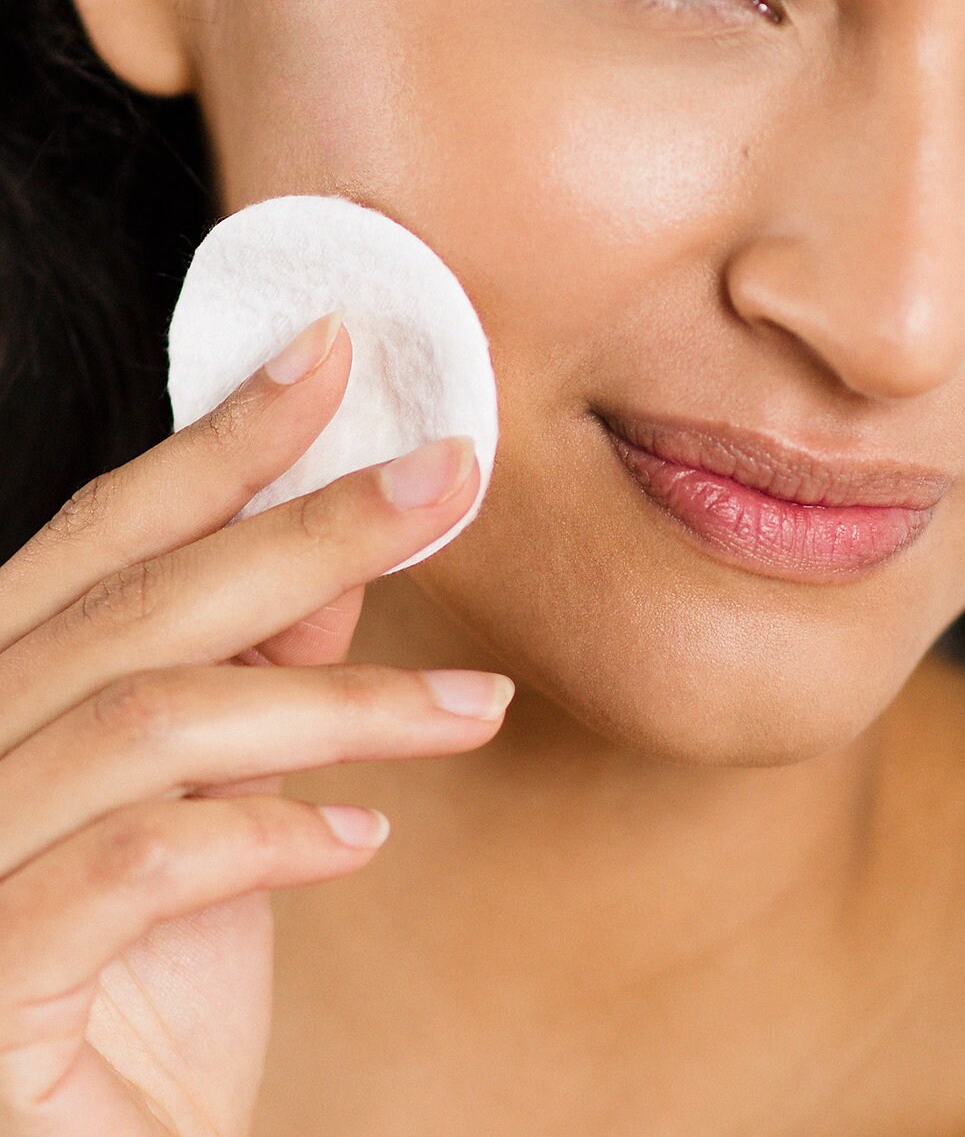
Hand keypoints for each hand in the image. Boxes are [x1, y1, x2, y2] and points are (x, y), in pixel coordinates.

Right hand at [0, 311, 510, 1136]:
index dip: (218, 439)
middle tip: (450, 473)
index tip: (328, 352)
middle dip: (308, 527)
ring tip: (472, 705)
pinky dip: (269, 837)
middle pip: (137, 604)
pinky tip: (364, 839)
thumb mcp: (217, 813)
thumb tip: (339, 557)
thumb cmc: (146, 1000)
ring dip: (343, 701)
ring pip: (156, 720)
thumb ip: (253, 684)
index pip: (105, 535)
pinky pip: (135, 862)